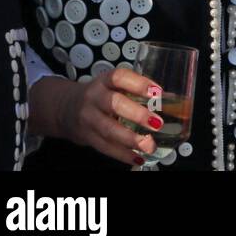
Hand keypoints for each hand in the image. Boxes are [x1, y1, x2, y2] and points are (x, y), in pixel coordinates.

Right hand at [29, 68, 159, 164]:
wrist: (65, 108)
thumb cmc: (100, 95)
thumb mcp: (113, 85)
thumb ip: (136, 89)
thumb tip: (171, 98)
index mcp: (104, 81)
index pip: (120, 78)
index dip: (139, 83)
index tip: (158, 92)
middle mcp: (94, 97)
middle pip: (114, 104)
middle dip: (137, 114)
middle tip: (157, 123)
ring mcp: (88, 118)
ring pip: (108, 129)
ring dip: (131, 139)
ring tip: (149, 145)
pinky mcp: (86, 137)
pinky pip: (104, 147)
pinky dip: (122, 154)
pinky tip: (137, 157)